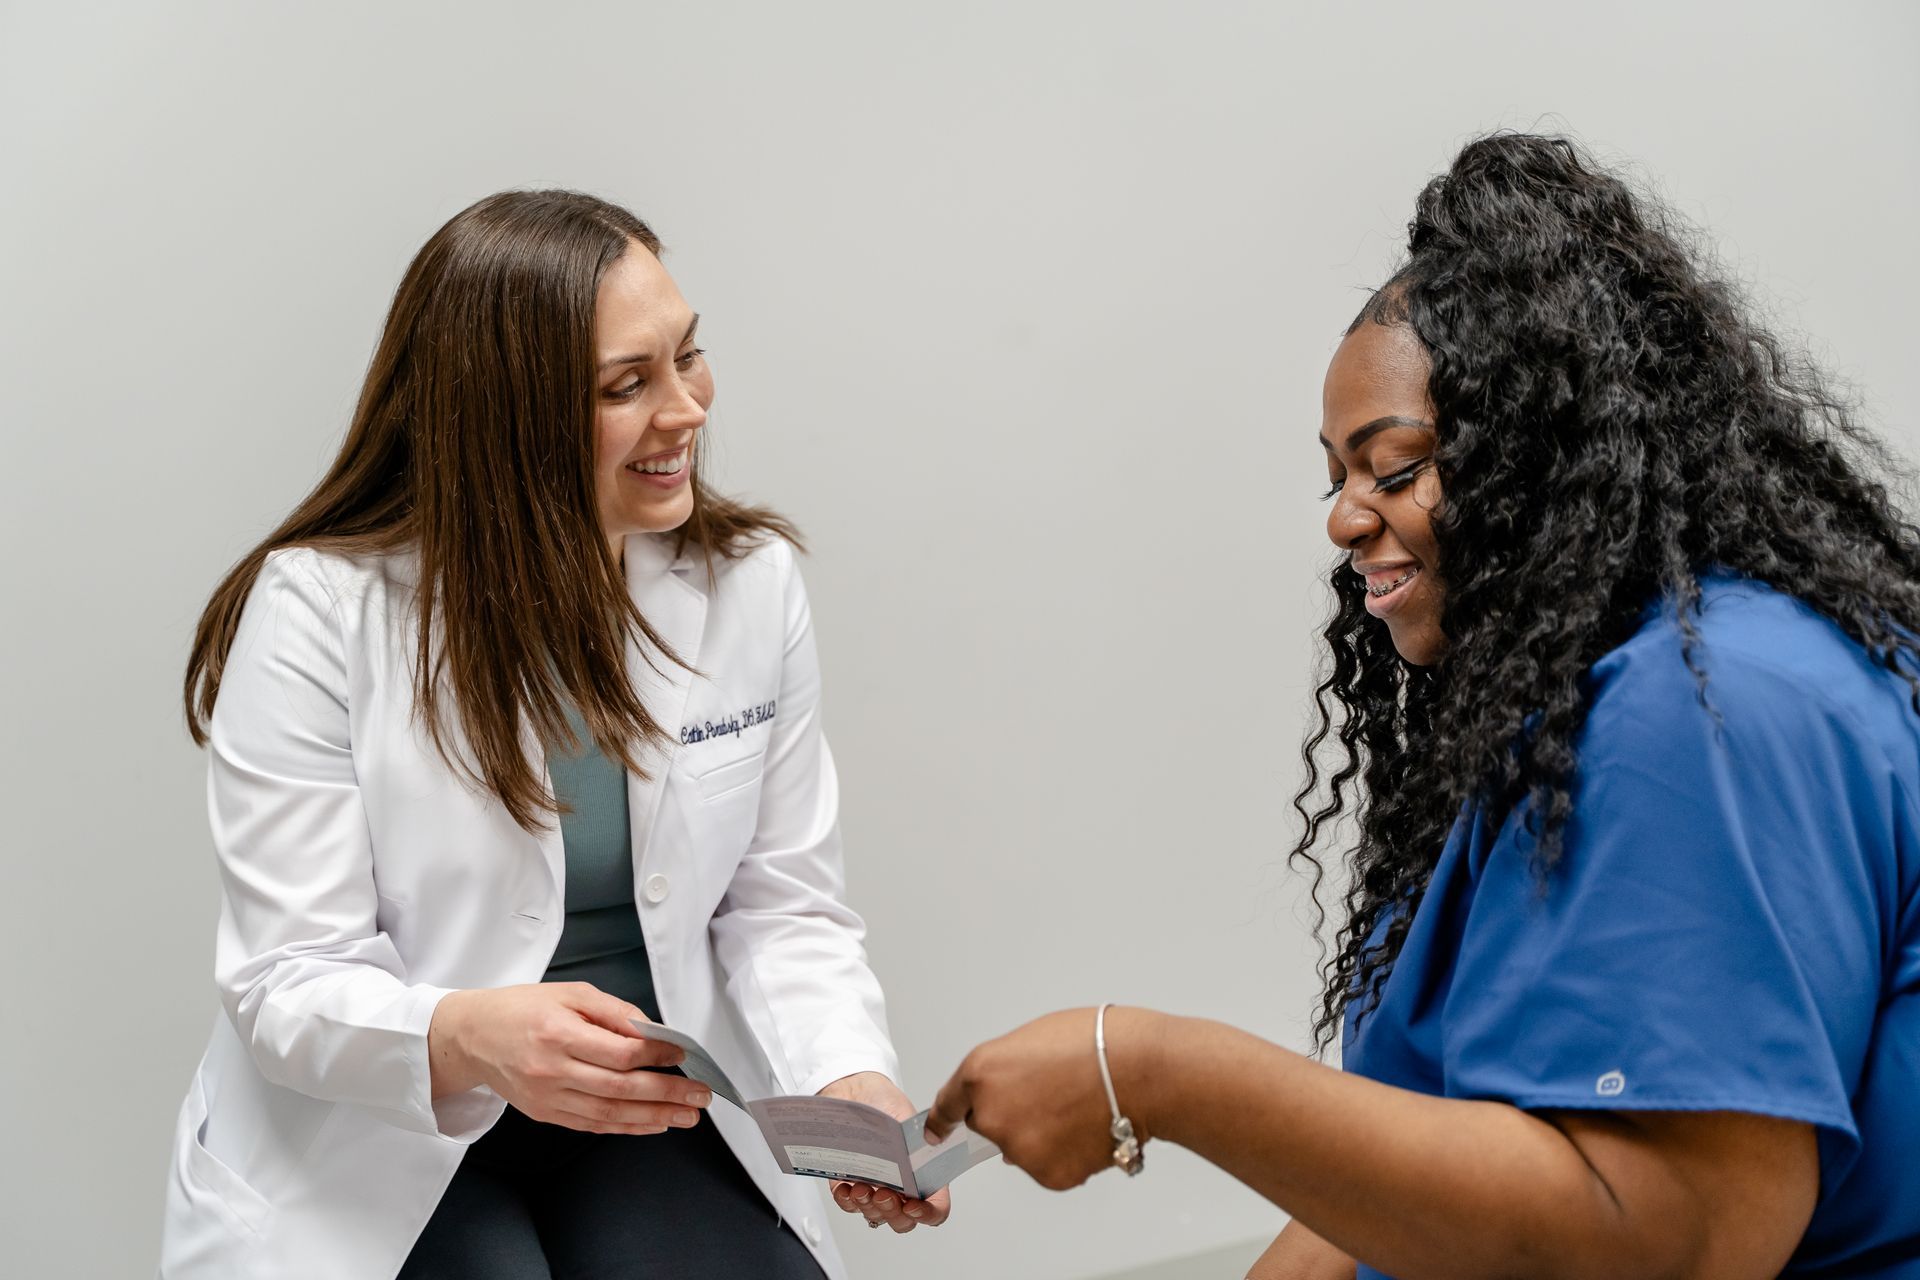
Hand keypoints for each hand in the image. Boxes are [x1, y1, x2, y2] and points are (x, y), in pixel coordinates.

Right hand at [429, 982, 710, 1134]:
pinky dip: (626, 1127)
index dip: (658, 1055)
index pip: (621, 1052)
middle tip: (700, 1094)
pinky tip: (652, 1124)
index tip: (684, 1054)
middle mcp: (552, 1070)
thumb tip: (653, 1031)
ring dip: (654, 1117)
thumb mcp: (570, 993)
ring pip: (609, 1114)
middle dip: (667, 1093)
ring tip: (686, 1116)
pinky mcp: (545, 1113)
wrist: (472, 1036)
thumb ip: (614, 1012)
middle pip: (620, 1088)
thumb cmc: (522, 1008)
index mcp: (558, 1033)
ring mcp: (547, 1097)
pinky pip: (592, 1125)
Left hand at [818, 1071, 952, 1232]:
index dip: (928, 1213)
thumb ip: (915, 1143)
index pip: (936, 1207)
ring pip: (876, 1215)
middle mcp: (901, 1186)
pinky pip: (849, 1205)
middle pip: (903, 1220)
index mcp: (924, 1173)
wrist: (856, 1091)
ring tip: (861, 1187)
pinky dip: (847, 1201)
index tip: (912, 1206)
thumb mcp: (907, 1119)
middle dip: (893, 1213)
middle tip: (884, 1194)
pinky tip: (846, 1188)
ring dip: (869, 1206)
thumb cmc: (886, 1103)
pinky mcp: (849, 1184)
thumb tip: (917, 1157)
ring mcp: (875, 1188)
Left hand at [925, 1006, 1163, 1190]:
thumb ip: (1006, 1073)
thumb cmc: (1095, 1043)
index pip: (948, 1104)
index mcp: (981, 1071)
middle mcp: (990, 1114)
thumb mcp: (1034, 1039)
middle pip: (988, 1126)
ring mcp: (1017, 1149)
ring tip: (1078, 1109)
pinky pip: (1048, 1168)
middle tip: (1052, 1097)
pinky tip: (1088, 1130)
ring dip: (1041, 1137)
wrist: (1139, 1071)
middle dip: (1012, 1116)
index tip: (935, 1132)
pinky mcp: (1046, 1175)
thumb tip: (1007, 1100)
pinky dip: (1065, 1156)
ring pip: (1022, 1149)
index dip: (942, 1119)